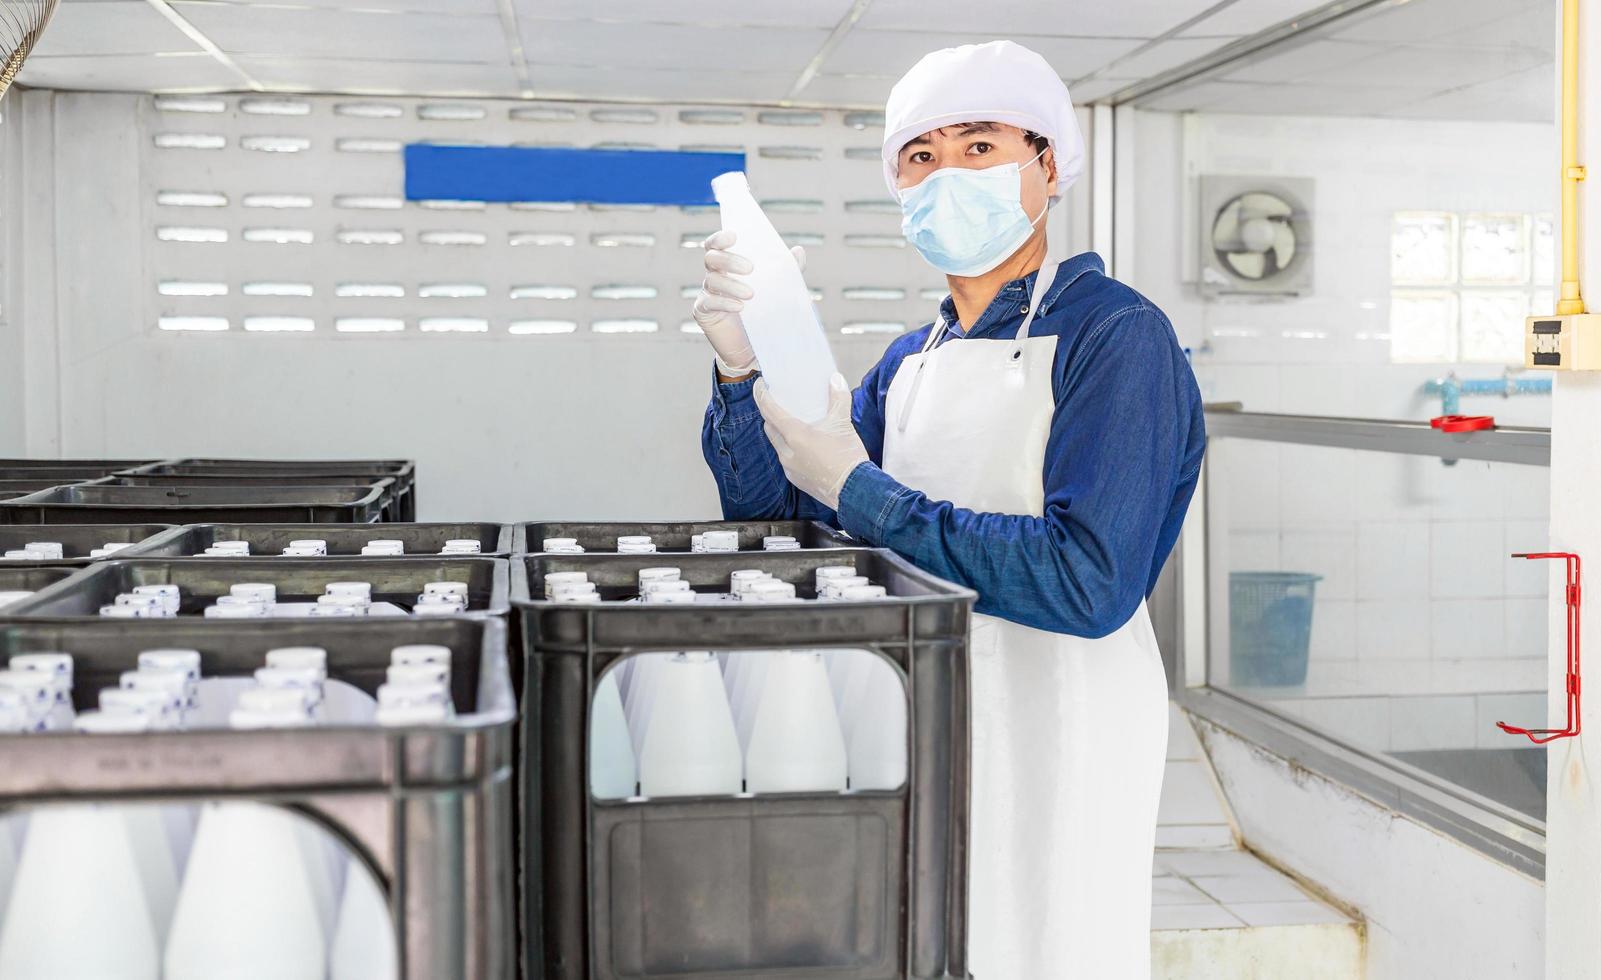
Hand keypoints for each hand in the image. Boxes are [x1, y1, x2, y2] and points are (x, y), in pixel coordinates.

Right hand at [692, 230, 805, 378]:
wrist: (754, 347)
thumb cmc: (764, 313)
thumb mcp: (778, 290)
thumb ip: (787, 271)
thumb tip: (798, 251)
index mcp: (728, 265)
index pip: (716, 245)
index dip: (720, 238)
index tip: (733, 236)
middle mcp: (715, 276)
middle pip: (712, 258)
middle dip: (730, 260)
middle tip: (751, 268)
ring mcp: (707, 293)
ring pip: (711, 280)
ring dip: (731, 285)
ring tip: (751, 294)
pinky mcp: (702, 312)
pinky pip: (708, 302)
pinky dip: (724, 302)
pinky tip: (740, 307)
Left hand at [754, 372, 869, 511]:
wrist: (855, 492)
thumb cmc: (847, 457)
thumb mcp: (844, 424)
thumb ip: (839, 399)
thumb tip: (836, 379)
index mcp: (794, 435)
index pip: (768, 410)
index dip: (761, 395)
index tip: (760, 385)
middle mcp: (786, 452)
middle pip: (769, 428)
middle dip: (769, 414)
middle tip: (778, 404)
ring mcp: (789, 468)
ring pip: (777, 445)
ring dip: (780, 433)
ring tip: (793, 425)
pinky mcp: (796, 479)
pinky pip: (786, 460)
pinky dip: (789, 449)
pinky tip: (804, 448)